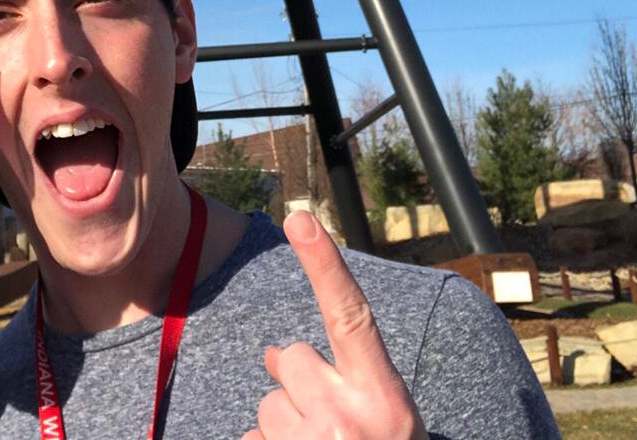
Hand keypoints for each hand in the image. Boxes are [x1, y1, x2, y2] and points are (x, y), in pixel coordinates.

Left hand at [241, 211, 427, 439]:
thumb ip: (341, 376)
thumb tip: (274, 356)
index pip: (350, 316)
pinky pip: (251, 438)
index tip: (299, 218)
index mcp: (383, 395)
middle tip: (331, 421)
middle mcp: (347, 417)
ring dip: (285, 423)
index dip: (325, 264)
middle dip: (298, 380)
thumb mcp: (385, 414)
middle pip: (289, 358)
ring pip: (267, 403)